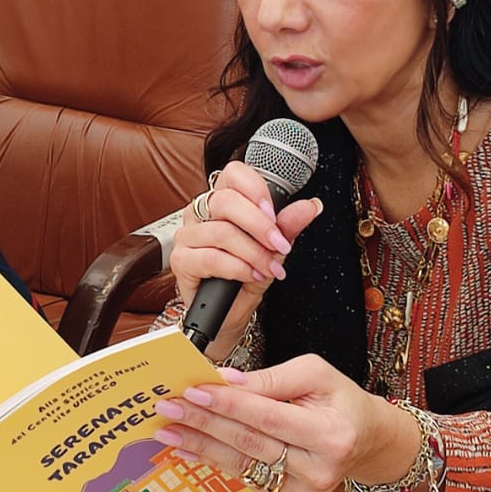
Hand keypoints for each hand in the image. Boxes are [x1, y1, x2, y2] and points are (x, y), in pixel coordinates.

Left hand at [151, 355, 419, 491]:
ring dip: (199, 445)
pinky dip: (214, 461)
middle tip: (167, 408)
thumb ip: (271, 379)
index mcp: (332, 434)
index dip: (228, 404)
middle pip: (249, 442)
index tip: (192, 392)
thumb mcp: (315, 374)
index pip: (267, 417)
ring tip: (168, 429)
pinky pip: (245, 478)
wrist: (365, 439)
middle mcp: (320, 469)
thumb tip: (226, 382)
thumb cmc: (340, 400)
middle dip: (203, 423)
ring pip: (241, 464)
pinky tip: (189, 448)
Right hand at [168, 160, 321, 352]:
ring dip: (253, 252)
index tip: (275, 213)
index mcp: (221, 202)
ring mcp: (187, 236)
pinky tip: (251, 275)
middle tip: (280, 245)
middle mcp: (199, 214)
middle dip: (260, 225)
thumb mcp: (272, 252)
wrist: (227, 317)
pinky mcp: (180, 261)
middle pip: (225, 201)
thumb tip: (310, 206)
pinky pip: (211, 258)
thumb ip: (287, 227)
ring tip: (269, 268)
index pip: (233, 174)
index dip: (256, 189)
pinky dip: (237, 268)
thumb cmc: (244, 279)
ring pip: (221, 232)